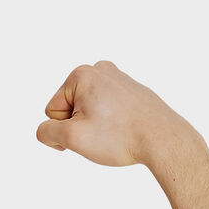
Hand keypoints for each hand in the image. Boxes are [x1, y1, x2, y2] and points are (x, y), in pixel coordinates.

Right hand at [36, 60, 189, 166]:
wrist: (162, 138)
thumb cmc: (118, 137)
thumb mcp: (72, 138)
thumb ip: (46, 132)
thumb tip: (46, 130)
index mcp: (82, 74)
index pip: (51, 111)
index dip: (63, 130)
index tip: (86, 135)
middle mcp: (99, 69)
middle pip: (68, 109)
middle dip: (79, 127)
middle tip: (101, 135)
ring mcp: (116, 78)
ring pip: (87, 111)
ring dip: (93, 127)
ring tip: (114, 133)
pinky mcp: (129, 89)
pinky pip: (105, 111)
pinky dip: (109, 124)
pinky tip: (123, 129)